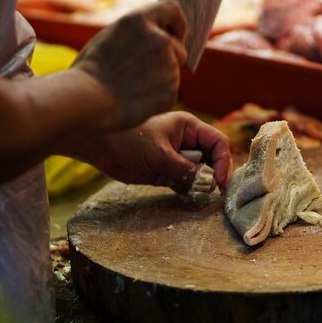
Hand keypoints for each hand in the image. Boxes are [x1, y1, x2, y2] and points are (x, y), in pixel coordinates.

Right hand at [72, 0, 186, 130]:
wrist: (87, 100)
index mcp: (140, 20)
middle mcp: (160, 40)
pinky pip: (168, 93)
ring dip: (159, 79)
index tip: (175, 34)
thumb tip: (158, 34)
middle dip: (168, 58)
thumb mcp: (111, 36)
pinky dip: (157, 98)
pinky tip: (135, 99)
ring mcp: (168, 66)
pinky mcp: (171, 91)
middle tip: (143, 72)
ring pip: (172, 73)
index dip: (176, 22)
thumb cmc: (90, 70)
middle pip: (178, 48)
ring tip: (131, 87)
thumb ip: (138, 33)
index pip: (172, 8)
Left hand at [75, 111, 231, 192]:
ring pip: (199, 172)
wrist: (99, 145)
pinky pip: (185, 182)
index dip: (222, 162)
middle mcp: (186, 141)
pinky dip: (188, 190)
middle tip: (213, 191)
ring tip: (198, 193)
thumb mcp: (160, 155)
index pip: (217, 143)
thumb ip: (185, 170)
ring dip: (200, 184)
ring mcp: (176, 157)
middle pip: (211, 158)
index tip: (219, 181)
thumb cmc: (129, 140)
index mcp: (188, 127)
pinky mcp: (165, 171)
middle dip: (214, 174)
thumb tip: (208, 183)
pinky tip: (186, 194)